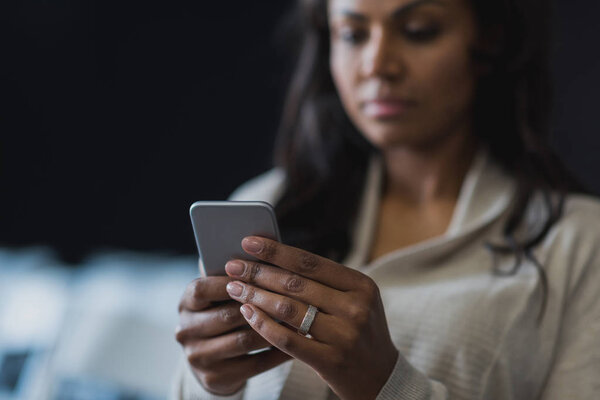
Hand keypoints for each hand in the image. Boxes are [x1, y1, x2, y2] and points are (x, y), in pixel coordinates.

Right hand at [175, 276, 290, 394]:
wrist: (210, 358)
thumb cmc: (222, 311)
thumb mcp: (219, 293)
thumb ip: (234, 272)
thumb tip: (263, 241)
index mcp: (186, 304)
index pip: (203, 289)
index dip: (230, 281)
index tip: (259, 272)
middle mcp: (186, 330)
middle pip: (227, 315)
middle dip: (261, 305)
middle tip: (290, 297)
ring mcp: (199, 356)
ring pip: (244, 340)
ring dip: (274, 329)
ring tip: (298, 319)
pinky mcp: (215, 377)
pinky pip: (255, 364)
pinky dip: (278, 352)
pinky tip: (296, 343)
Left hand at [224, 236, 398, 399]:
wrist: (382, 378)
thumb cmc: (359, 332)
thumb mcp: (354, 301)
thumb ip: (324, 283)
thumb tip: (275, 260)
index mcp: (361, 285)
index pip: (310, 262)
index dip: (276, 251)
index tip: (249, 242)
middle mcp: (356, 307)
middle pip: (296, 283)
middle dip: (259, 272)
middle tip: (232, 265)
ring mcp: (345, 335)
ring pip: (288, 309)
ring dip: (256, 296)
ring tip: (234, 288)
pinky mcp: (331, 360)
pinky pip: (286, 338)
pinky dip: (262, 324)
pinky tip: (247, 313)